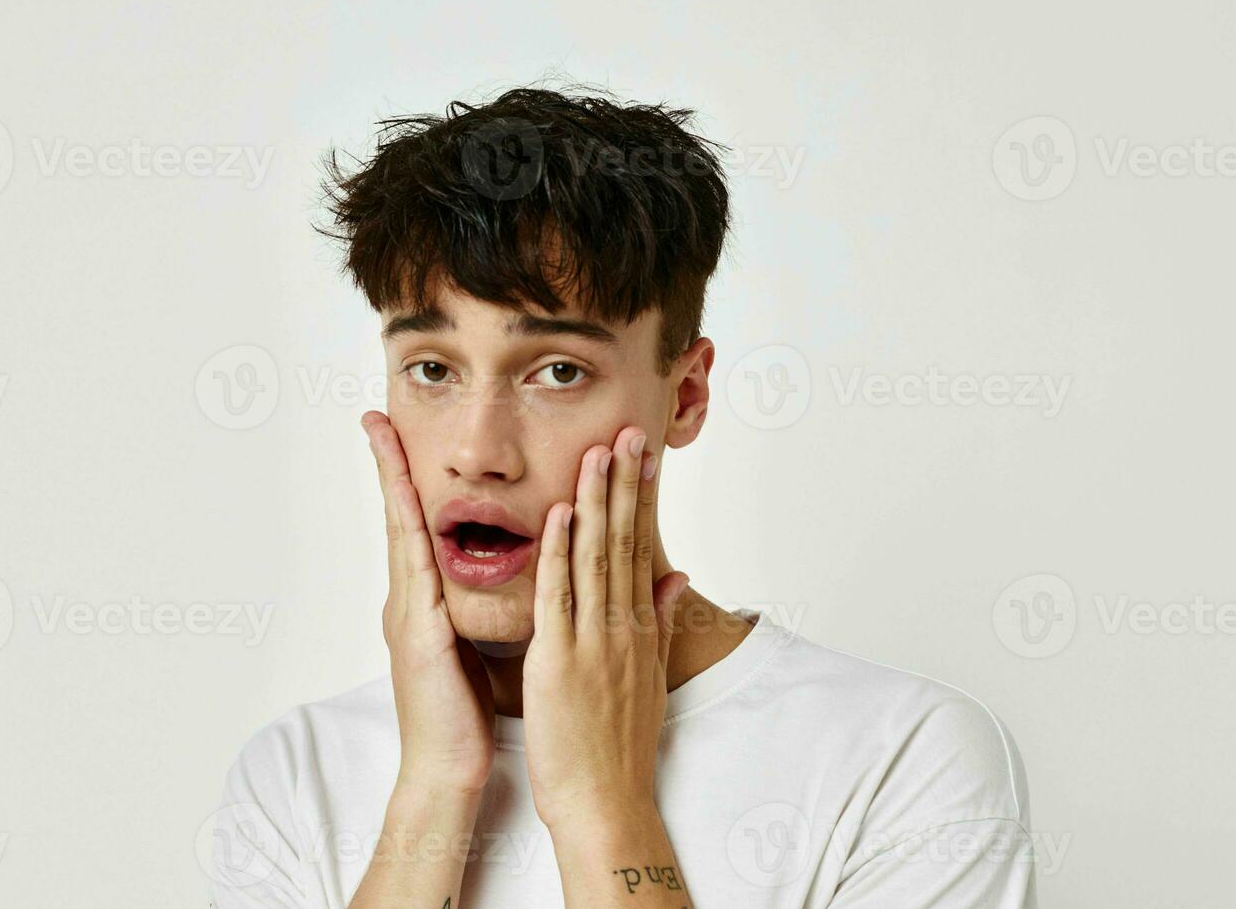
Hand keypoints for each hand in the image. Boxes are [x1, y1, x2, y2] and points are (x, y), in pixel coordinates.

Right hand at [361, 410, 495, 796]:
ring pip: (401, 533)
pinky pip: (417, 572)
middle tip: (375, 415)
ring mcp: (408, 615)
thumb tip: (499, 579)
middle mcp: (410, 600)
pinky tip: (411, 502)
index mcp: (427, 601)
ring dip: (393, 483)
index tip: (400, 433)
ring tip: (381, 437)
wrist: (448, 770)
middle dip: (388, 464)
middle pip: (399, 517)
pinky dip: (413, 532)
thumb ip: (472, 609)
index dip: (410, 478)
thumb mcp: (473, 645)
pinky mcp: (418, 635)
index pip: (419, 525)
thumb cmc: (465, 714)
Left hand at [521, 425, 688, 830]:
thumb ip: (660, 622)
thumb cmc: (619, 748)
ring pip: (597, 558)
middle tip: (628, 431)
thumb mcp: (650, 677)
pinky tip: (561, 512)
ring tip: (600, 451)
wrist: (606, 804)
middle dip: (625, 484)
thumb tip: (675, 577)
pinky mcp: (559, 661)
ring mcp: (593, 642)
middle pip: (625, 542)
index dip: (641, 499)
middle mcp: (622, 627)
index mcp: (640, 629)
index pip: (643, 549)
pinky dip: (560, 552)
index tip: (642, 456)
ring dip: (597, 501)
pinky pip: (559, 596)